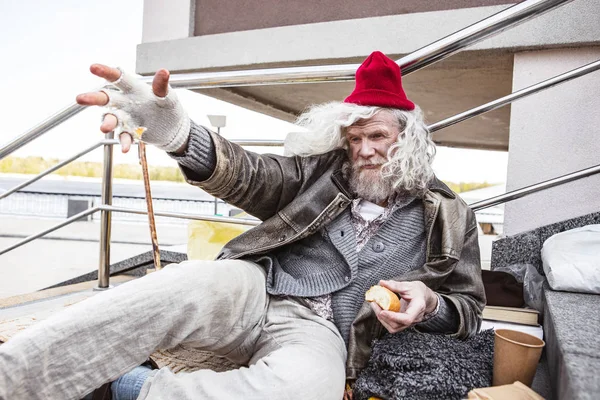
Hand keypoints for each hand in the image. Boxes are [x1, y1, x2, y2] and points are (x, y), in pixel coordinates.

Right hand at [75, 64, 189, 153]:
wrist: (173, 130)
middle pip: (106, 98)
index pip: (118, 78)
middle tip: (80, 99)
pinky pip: (124, 137)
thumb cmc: (169, 109)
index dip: (105, 72)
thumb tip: (163, 72)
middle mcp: (125, 103)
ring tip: (104, 128)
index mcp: (134, 89)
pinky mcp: (130, 133)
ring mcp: (126, 118)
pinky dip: (124, 142)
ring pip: (111, 119)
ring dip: (106, 123)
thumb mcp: (169, 97)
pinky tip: (126, 148)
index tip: (92, 67)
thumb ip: (162, 87)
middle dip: (93, 98)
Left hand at [369, 280, 437, 333]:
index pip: (407, 318)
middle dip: (383, 317)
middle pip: (398, 325)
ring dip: (382, 319)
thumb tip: (382, 282)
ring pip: (394, 328)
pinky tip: (379, 309)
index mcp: (418, 308)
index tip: (382, 311)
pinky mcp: (403, 323)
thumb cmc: (417, 291)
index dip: (393, 317)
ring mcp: (409, 322)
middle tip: (374, 304)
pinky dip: (384, 318)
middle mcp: (414, 318)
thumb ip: (395, 285)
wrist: (424, 297)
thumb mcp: (408, 285)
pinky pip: (392, 325)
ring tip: (375, 306)